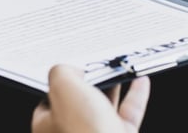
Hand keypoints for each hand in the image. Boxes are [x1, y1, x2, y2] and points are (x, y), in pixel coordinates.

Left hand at [31, 65, 149, 132]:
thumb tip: (69, 69)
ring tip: (119, 66)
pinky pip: (128, 113)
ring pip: (105, 105)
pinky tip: (140, 81)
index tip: (71, 63)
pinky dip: (136, 95)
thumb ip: (62, 72)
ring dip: (113, 84)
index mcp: (48, 125)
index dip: (60, 79)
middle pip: (80, 100)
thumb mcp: (63, 88)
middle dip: (90, 80)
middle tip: (97, 61)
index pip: (49, 97)